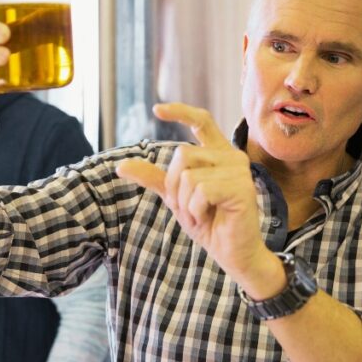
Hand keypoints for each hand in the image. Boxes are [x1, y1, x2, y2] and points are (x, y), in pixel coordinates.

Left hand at [115, 102, 274, 289]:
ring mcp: (239, 170)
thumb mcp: (175, 196)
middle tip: (191, 207)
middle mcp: (232, 156)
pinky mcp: (241, 187)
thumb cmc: (208, 222)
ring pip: (189, 175)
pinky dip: (196, 208)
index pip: (202, 121)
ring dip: (186, 201)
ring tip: (202, 213)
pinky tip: (210, 216)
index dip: (180, 112)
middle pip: (182, 155)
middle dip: (175, 186)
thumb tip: (120, 166)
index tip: (157, 109)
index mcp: (218, 154)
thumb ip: (153, 178)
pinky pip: (201, 190)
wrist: (231, 252)